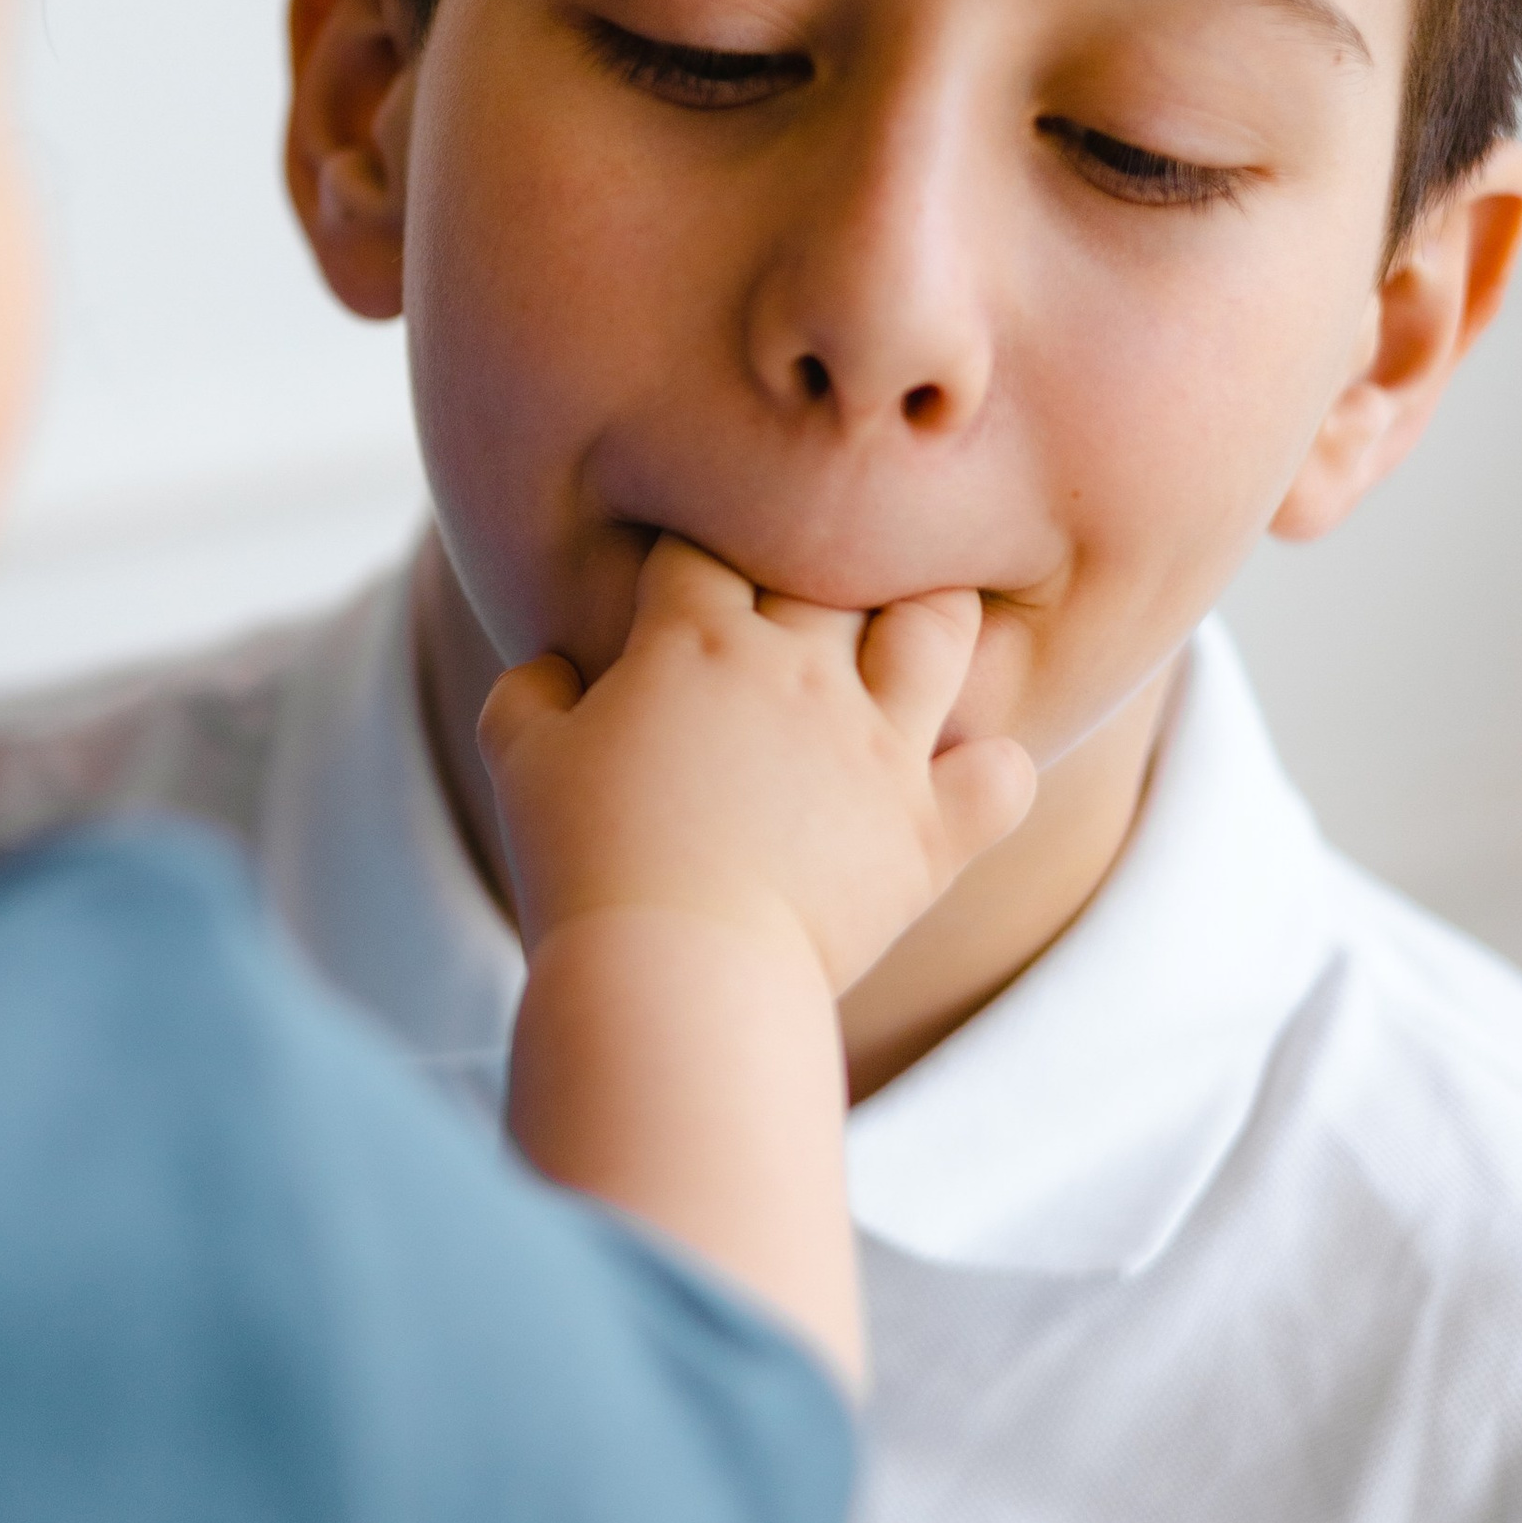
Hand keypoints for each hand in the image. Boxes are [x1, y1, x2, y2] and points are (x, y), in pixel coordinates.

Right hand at [479, 535, 1035, 997]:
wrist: (671, 972)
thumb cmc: (582, 865)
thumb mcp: (518, 763)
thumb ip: (528, 692)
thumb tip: (553, 664)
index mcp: (696, 642)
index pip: (705, 550)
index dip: (692, 556)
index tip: (682, 583)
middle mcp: (801, 671)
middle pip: (836, 563)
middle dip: (825, 560)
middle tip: (809, 595)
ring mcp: (878, 746)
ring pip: (940, 629)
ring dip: (931, 620)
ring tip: (911, 637)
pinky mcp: (928, 830)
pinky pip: (1003, 773)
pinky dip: (994, 770)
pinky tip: (966, 778)